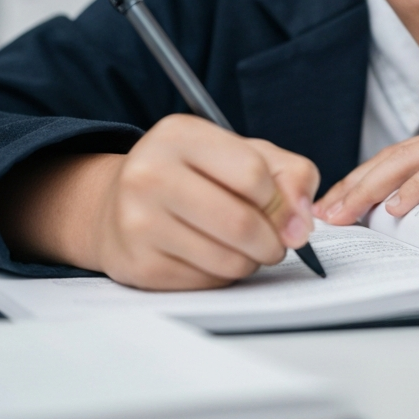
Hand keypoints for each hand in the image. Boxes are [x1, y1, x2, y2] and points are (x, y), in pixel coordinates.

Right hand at [0, 114, 319, 290]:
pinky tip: (211, 256)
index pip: (252, 174)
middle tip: (274, 242)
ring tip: (243, 247)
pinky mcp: (138, 265)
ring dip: (250, 261)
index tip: (283, 210)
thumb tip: (301, 224)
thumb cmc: (194, 175)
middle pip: (241, 223)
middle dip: (272, 241)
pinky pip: (206, 283)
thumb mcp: (242, 153)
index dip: (279, 200)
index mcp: (179, 135)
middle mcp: (150, 173)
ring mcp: (138, 222)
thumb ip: (289, 174)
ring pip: (227, 260)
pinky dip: (222, 276)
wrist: (117, 204)